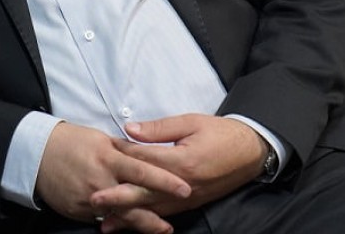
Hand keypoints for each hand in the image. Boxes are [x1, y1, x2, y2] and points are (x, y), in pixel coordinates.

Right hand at [35, 121, 190, 230]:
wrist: (37, 154)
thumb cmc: (72, 141)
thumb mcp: (100, 138)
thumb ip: (124, 149)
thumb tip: (146, 152)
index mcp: (109, 158)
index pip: (142, 171)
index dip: (165, 181)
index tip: (185, 188)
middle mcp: (101, 180)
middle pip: (134, 201)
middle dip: (156, 214)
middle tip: (175, 221)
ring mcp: (89, 198)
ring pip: (121, 215)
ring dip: (142, 223)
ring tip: (161, 228)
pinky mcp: (79, 211)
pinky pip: (103, 218)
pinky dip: (118, 222)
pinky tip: (132, 226)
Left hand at [89, 115, 266, 231]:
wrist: (251, 151)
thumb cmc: (220, 133)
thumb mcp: (191, 122)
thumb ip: (159, 128)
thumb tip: (129, 129)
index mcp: (181, 161)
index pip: (144, 160)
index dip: (121, 156)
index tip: (100, 155)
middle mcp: (183, 184)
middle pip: (144, 192)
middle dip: (117, 197)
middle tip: (94, 199)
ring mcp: (187, 197)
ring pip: (153, 209)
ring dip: (128, 216)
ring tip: (104, 221)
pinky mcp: (192, 203)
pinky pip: (165, 214)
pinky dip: (147, 220)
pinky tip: (132, 224)